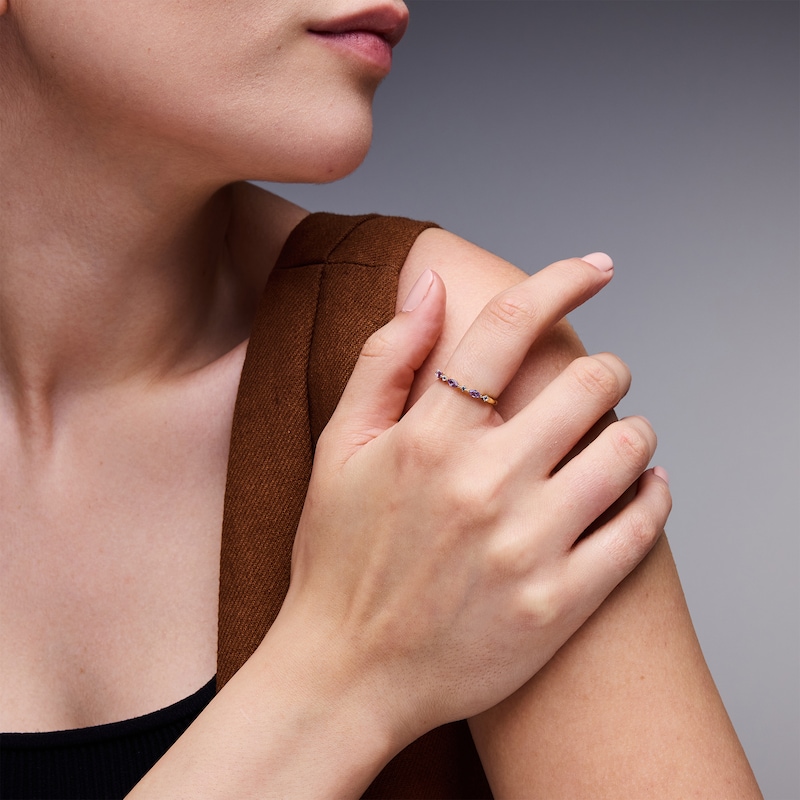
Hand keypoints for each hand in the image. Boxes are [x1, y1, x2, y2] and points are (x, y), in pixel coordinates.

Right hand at [274, 255, 670, 749]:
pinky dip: (654, 495)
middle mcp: (482, 485)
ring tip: (618, 436)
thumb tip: (428, 282)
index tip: (597, 266)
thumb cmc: (338, 558)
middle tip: (600, 378)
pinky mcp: (559, 605)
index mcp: (427, 439)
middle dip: (606, 368)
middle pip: (588, 383)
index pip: (510, 326)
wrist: (346, 674)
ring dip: (634, 429)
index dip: (561, 280)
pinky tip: (642, 488)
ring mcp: (526, 548)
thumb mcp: (339, 449)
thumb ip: (383, 358)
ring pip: (628, 449)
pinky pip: (640, 528)